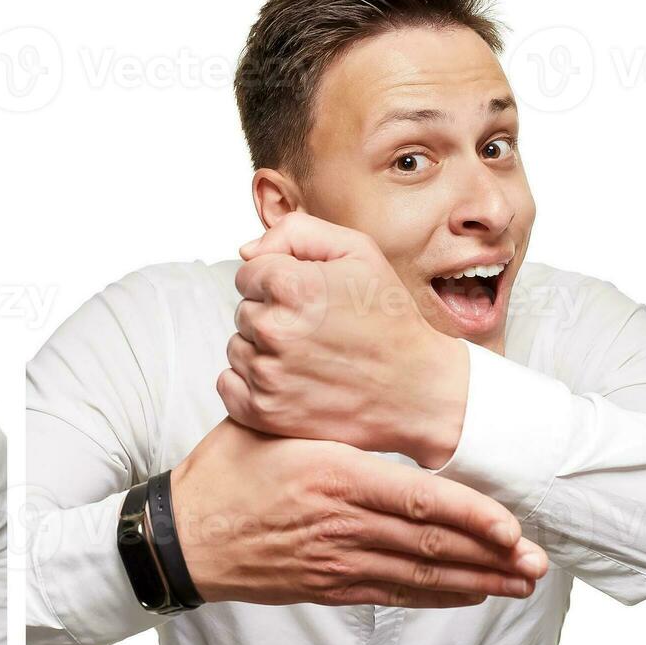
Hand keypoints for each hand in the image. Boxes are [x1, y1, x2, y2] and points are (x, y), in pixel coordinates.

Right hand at [171, 417, 548, 605]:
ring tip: (519, 585)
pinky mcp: (325, 586)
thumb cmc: (222, 472)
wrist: (182, 535)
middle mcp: (341, 522)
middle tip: (537, 564)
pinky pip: (392, 595)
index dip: (473, 518)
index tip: (513, 526)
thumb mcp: (267, 426)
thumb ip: (319, 416)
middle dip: (492, 557)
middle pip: (431, 546)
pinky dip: (434, 597)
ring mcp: (334, 560)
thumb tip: (363, 388)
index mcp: (332, 474)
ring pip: (419, 576)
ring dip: (475, 582)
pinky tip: (465, 595)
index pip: (419, 502)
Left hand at [219, 211, 467, 467]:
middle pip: (243, 311)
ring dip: (263, 350)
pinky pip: (229, 384)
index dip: (278, 282)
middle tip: (316, 330)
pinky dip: (251, 383)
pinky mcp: (262, 412)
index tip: (310, 298)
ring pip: (237, 347)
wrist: (416, 390)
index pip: (248, 274)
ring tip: (309, 357)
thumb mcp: (357, 251)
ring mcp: (266, 375)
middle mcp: (273, 330)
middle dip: (272, 315)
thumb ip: (295, 233)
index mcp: (291, 286)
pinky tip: (290, 380)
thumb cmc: (387, 318)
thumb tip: (246, 252)